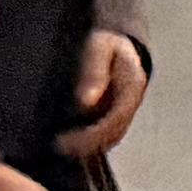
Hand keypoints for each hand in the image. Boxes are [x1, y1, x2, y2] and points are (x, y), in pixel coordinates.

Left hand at [60, 28, 149, 158]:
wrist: (114, 43)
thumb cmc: (104, 44)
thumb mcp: (98, 48)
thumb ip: (93, 72)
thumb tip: (86, 102)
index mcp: (132, 84)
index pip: (116, 117)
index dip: (92, 133)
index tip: (65, 139)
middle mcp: (132, 101)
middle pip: (115, 132)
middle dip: (88, 144)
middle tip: (59, 146)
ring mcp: (126, 109)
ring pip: (112, 137)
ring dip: (89, 147)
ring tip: (62, 147)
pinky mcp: (117, 114)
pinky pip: (107, 134)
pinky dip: (91, 142)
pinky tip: (72, 143)